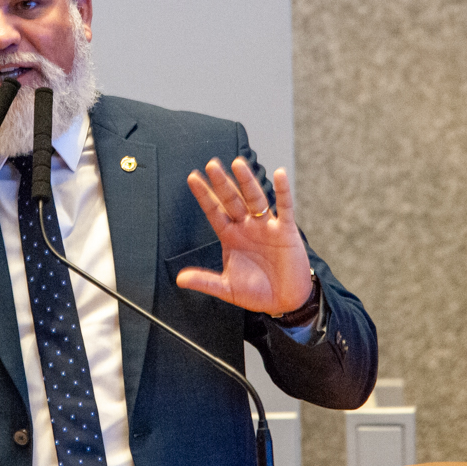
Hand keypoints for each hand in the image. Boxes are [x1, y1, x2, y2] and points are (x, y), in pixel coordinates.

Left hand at [176, 158, 312, 314]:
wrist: (285, 301)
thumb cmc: (256, 292)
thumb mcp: (227, 288)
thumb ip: (205, 281)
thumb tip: (179, 279)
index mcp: (231, 236)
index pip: (214, 212)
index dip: (204, 196)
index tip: (193, 178)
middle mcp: (247, 227)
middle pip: (232, 200)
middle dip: (222, 183)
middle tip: (211, 165)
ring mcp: (266, 226)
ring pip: (255, 198)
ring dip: (247, 181)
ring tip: (238, 164)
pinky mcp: (286, 230)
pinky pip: (285, 207)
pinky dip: (282, 191)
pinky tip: (279, 174)